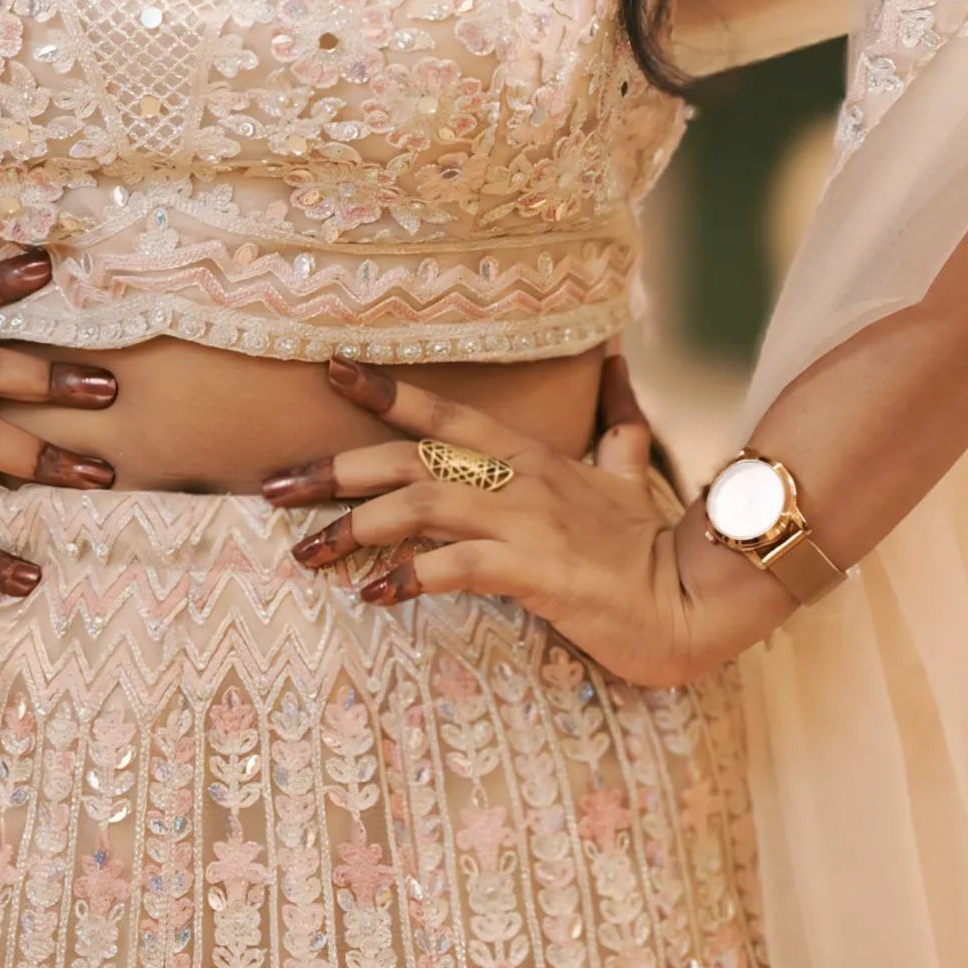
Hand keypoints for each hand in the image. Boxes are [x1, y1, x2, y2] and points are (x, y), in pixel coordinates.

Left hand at [263, 351, 729, 691]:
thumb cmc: (651, 546)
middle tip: (271, 488)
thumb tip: (618, 366)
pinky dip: (409, 577)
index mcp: (528, 456)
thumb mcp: (630, 474)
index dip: (385, 391)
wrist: (696, 601)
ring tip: (305, 553)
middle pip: (408, 460)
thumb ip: (618, 426)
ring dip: (355, 527)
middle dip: (333, 470)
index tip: (329, 370)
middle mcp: (517, 480)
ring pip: (420, 506)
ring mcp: (525, 523)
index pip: (444, 414)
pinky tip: (373, 596)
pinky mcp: (536, 571)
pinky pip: (457, 567)